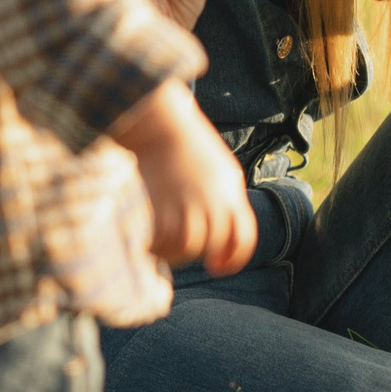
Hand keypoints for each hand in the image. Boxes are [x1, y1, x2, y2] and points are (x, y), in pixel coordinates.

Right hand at [111, 81, 255, 276]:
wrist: (158, 125)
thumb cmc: (186, 145)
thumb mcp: (221, 170)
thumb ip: (228, 201)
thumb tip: (224, 238)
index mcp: (232, 195)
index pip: (242, 240)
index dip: (232, 259)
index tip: (216, 266)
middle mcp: (214, 204)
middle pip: (211, 245)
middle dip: (197, 251)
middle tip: (178, 244)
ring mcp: (188, 207)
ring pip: (187, 248)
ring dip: (174, 251)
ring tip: (160, 241)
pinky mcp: (163, 209)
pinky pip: (163, 242)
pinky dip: (156, 245)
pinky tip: (148, 237)